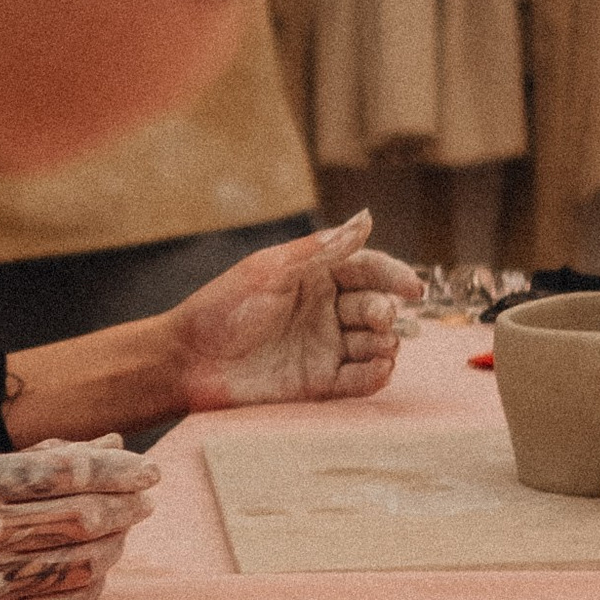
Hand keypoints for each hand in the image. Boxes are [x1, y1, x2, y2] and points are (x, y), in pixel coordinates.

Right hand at [0, 442, 157, 599]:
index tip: (148, 470)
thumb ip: (40, 460)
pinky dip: (94, 584)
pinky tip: (97, 569)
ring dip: (116, 545)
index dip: (117, 470)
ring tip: (122, 531)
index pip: (65, 472)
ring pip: (84, 563)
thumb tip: (112, 445)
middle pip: (82, 518)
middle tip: (146, 499)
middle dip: (127, 506)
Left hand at [162, 211, 421, 411]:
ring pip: (374, 344)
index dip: (393, 275)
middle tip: (380, 317)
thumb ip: (321, 249)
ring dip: (385, 344)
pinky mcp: (320, 382)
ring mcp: (325, 346)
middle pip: (376, 306)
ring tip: (381, 344)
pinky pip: (360, 379)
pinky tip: (378, 368)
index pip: (368, 269)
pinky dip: (375, 374)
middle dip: (385, 311)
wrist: (188, 361)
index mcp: (316, 275)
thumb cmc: (222, 308)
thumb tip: (367, 218)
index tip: (411, 286)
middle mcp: (326, 310)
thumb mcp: (270, 271)